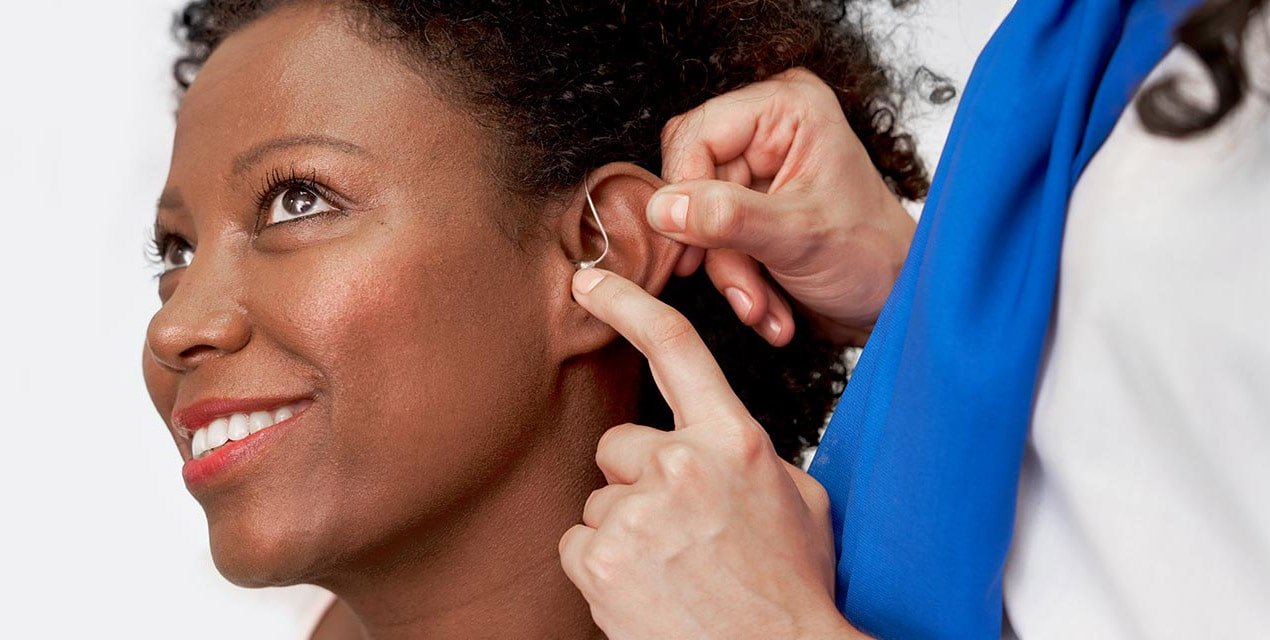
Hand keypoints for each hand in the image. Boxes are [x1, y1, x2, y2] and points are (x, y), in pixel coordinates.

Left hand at [558, 268, 864, 639]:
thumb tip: (720, 443)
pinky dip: (602, 568)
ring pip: (600, 501)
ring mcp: (636, 514)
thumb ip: (750, 454)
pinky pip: (578, 544)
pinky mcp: (600, 563)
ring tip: (672, 569)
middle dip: (637, 478)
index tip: (589, 280)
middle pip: (619, 442)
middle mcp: (681, 466)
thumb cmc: (791, 589)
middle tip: (678, 528)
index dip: (627, 303)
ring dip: (625, 530)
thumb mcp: (800, 501)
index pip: (676, 347)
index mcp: (733, 441)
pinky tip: (646, 589)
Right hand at [649, 68, 915, 346]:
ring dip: (728, 272)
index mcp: (788, 109)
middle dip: (715, 245)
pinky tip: (767, 306)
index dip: (686, 194)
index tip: (693, 248)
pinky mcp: (751, 204)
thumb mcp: (797, 238)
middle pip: (693, 177)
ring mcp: (759, 166)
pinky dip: (735, 278)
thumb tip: (664, 208)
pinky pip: (712, 237)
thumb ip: (728, 219)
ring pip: (697, 216)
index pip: (697, 135)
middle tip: (743, 291)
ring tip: (761, 308)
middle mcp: (769, 127)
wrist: (895, 300)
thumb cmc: (871, 257)